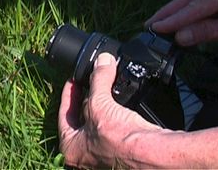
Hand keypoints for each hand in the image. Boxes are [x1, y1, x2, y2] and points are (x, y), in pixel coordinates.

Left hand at [57, 53, 163, 168]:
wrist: (153, 156)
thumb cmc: (119, 140)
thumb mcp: (100, 104)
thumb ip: (98, 79)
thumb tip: (102, 61)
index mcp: (71, 148)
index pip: (64, 115)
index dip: (68, 94)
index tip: (73, 80)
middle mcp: (86, 155)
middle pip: (82, 120)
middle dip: (87, 99)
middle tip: (90, 81)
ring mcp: (106, 155)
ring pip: (100, 124)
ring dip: (103, 106)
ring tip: (107, 88)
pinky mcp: (124, 151)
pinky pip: (115, 127)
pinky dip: (116, 113)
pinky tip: (122, 103)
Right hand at [147, 0, 217, 57]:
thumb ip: (209, 31)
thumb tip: (180, 36)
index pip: (197, 4)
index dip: (175, 18)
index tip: (154, 28)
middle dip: (171, 12)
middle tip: (149, 24)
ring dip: (179, 12)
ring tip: (158, 23)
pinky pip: (208, 3)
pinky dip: (193, 13)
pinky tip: (182, 21)